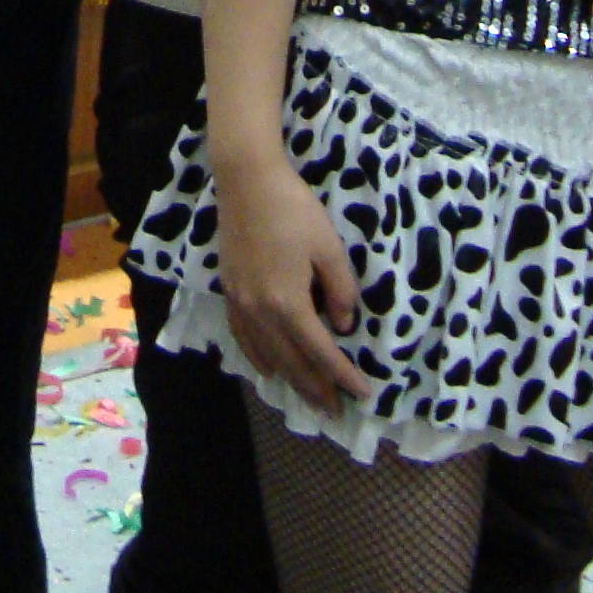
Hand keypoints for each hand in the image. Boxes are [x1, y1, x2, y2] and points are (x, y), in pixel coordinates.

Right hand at [213, 152, 376, 411]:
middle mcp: (261, 313)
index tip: (363, 393)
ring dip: (291, 381)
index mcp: (289, 303)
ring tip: (310, 399)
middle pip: (292, 363)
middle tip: (336, 412)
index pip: (321, 353)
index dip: (343, 376)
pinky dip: (259, 360)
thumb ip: (340, 291)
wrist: (246, 181)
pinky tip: (268, 370)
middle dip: (317, 390)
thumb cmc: (293, 209)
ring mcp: (241, 305)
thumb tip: (343, 326)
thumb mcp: (329, 248)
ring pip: (268, 357)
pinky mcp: (229, 293)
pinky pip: (243, 339)